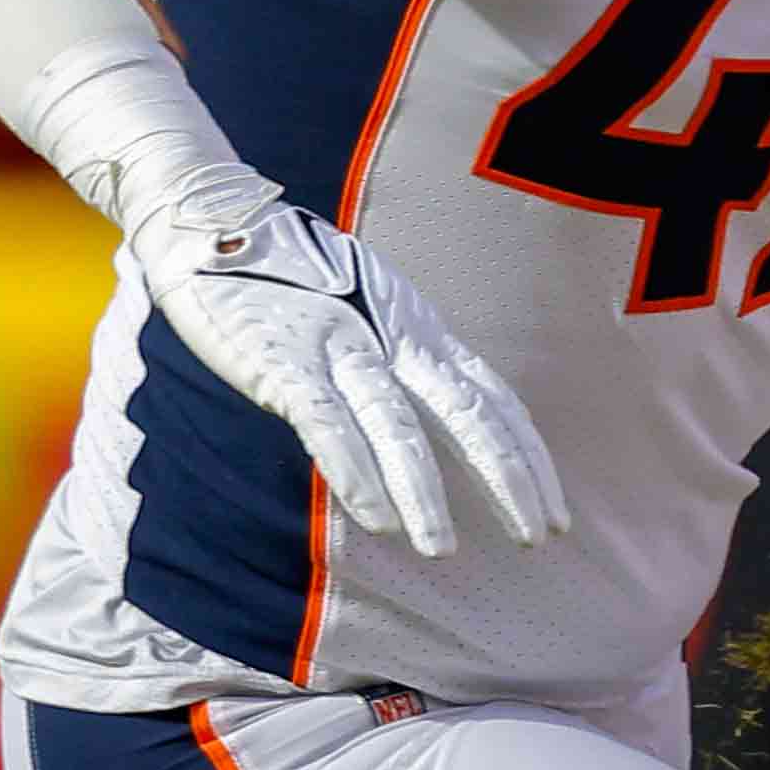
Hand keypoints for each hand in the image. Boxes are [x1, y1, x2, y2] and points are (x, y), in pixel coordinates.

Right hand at [131, 192, 565, 558]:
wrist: (214, 219)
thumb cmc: (294, 275)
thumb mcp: (369, 311)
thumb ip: (401, 361)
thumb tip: (430, 421)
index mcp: (419, 331)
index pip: (493, 399)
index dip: (528, 457)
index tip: (556, 512)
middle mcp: (395, 338)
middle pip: (468, 413)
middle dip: (508, 479)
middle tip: (536, 539)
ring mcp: (340, 348)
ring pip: (397, 427)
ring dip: (424, 494)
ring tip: (443, 550)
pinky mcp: (283, 361)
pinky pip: (327, 423)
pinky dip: (354, 472)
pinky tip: (375, 520)